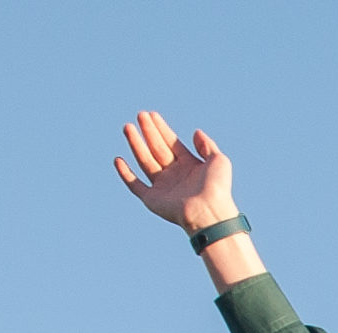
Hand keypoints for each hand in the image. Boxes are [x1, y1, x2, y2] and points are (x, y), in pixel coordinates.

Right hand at [113, 110, 236, 230]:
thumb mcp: (219, 161)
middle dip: (148, 131)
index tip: (152, 115)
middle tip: (140, 115)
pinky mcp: (152, 200)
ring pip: (144, 161)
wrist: (209, 212)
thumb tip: (196, 132)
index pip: (171, 142)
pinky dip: (126, 173)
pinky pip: (135, 185)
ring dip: (135, 144)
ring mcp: (162, 187)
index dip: (161, 128)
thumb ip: (207, 145)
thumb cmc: (217, 188)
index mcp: (189, 165)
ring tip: (128, 127)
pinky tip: (118, 160)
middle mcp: (174, 175)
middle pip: (156, 148)